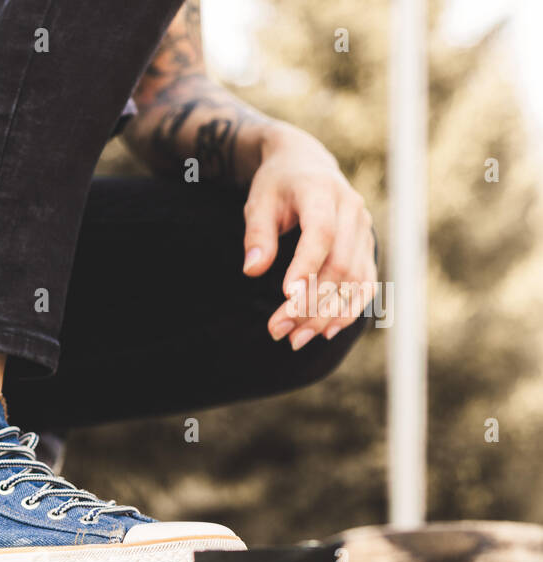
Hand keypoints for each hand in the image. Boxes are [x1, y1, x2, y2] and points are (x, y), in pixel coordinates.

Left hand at [241, 124, 377, 349]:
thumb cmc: (277, 185)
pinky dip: (349, 309)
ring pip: (354, 279)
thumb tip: (253, 270)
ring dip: (327, 314)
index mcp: (322, 192)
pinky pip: (365, 283)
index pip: (321, 234)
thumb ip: (257, 234)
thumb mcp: (258, 202)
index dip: (306, 267)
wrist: (306, 165)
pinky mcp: (367, 246)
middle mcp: (351, 210)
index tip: (287, 298)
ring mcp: (364, 229)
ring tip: (296, 339)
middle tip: (279, 331)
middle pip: (339, 264)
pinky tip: (326, 332)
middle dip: (311, 303)